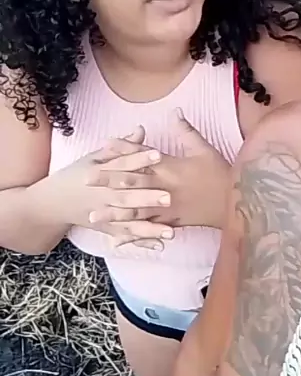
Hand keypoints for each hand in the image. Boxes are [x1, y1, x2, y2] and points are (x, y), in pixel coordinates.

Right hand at [35, 127, 173, 244]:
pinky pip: (125, 235)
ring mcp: (104, 214)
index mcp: (99, 174)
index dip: (140, 159)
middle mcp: (102, 195)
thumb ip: (121, 147)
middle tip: (169, 198)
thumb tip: (142, 129)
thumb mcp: (95, 158)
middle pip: (127, 196)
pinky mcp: (106, 228)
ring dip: (150, 228)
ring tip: (171, 232)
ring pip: (129, 221)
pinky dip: (141, 241)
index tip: (159, 155)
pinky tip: (159, 245)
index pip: (122, 165)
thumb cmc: (77, 174)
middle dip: (147, 198)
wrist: (54, 202)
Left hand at [88, 111, 230, 246]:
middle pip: (132, 183)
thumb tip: (174, 112)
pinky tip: (117, 239)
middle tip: (86, 180)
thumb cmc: (221, 174)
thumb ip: (186, 132)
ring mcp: (167, 207)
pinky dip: (133, 234)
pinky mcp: (172, 222)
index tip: (104, 146)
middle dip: (108, 182)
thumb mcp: (205, 149)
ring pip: (136, 210)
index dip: (123, 150)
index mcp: (171, 167)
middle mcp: (165, 187)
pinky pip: (149, 229)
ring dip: (113, 212)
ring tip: (93, 215)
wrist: (236, 203)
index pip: (142, 156)